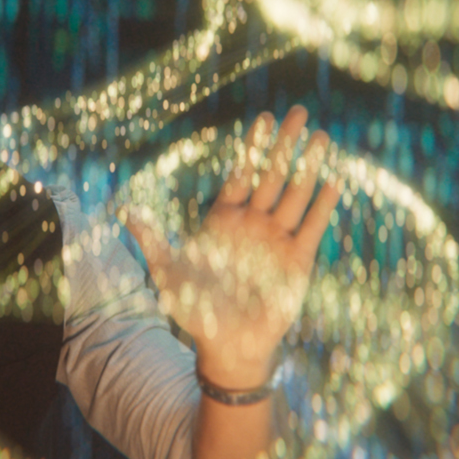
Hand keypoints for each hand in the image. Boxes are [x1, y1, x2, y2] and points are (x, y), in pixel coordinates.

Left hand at [127, 106, 340, 388]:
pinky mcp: (297, 262)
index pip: (243, 172)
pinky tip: (333, 182)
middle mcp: (254, 223)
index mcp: (225, 218)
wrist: (227, 346)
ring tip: (322, 138)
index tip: (264, 116)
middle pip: (274, 174)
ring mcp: (278, 240)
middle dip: (286, 143)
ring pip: (296, 194)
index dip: (254, 145)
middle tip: (300, 112)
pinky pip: (312, 228)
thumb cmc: (195, 309)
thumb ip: (150, 238)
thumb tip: (124, 211)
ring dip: (309, 166)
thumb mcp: (167, 270)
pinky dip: (322, 206)